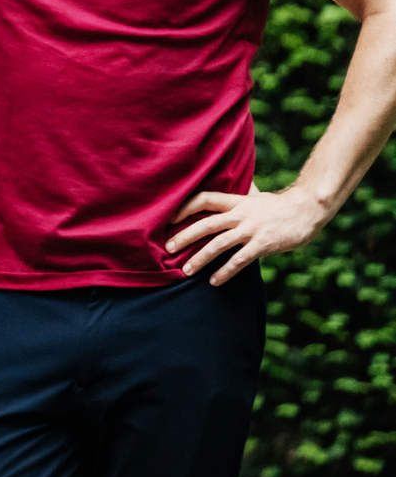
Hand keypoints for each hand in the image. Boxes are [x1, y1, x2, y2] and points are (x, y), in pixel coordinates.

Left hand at [167, 183, 327, 284]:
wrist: (308, 209)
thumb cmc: (281, 205)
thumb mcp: (256, 197)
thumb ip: (240, 199)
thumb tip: (230, 195)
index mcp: (236, 201)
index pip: (203, 199)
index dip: (184, 207)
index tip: (169, 219)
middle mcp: (240, 214)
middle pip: (205, 224)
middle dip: (185, 236)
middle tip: (168, 249)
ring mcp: (251, 230)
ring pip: (219, 244)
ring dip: (200, 258)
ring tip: (186, 271)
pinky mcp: (263, 244)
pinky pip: (239, 260)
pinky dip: (225, 271)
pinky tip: (214, 281)